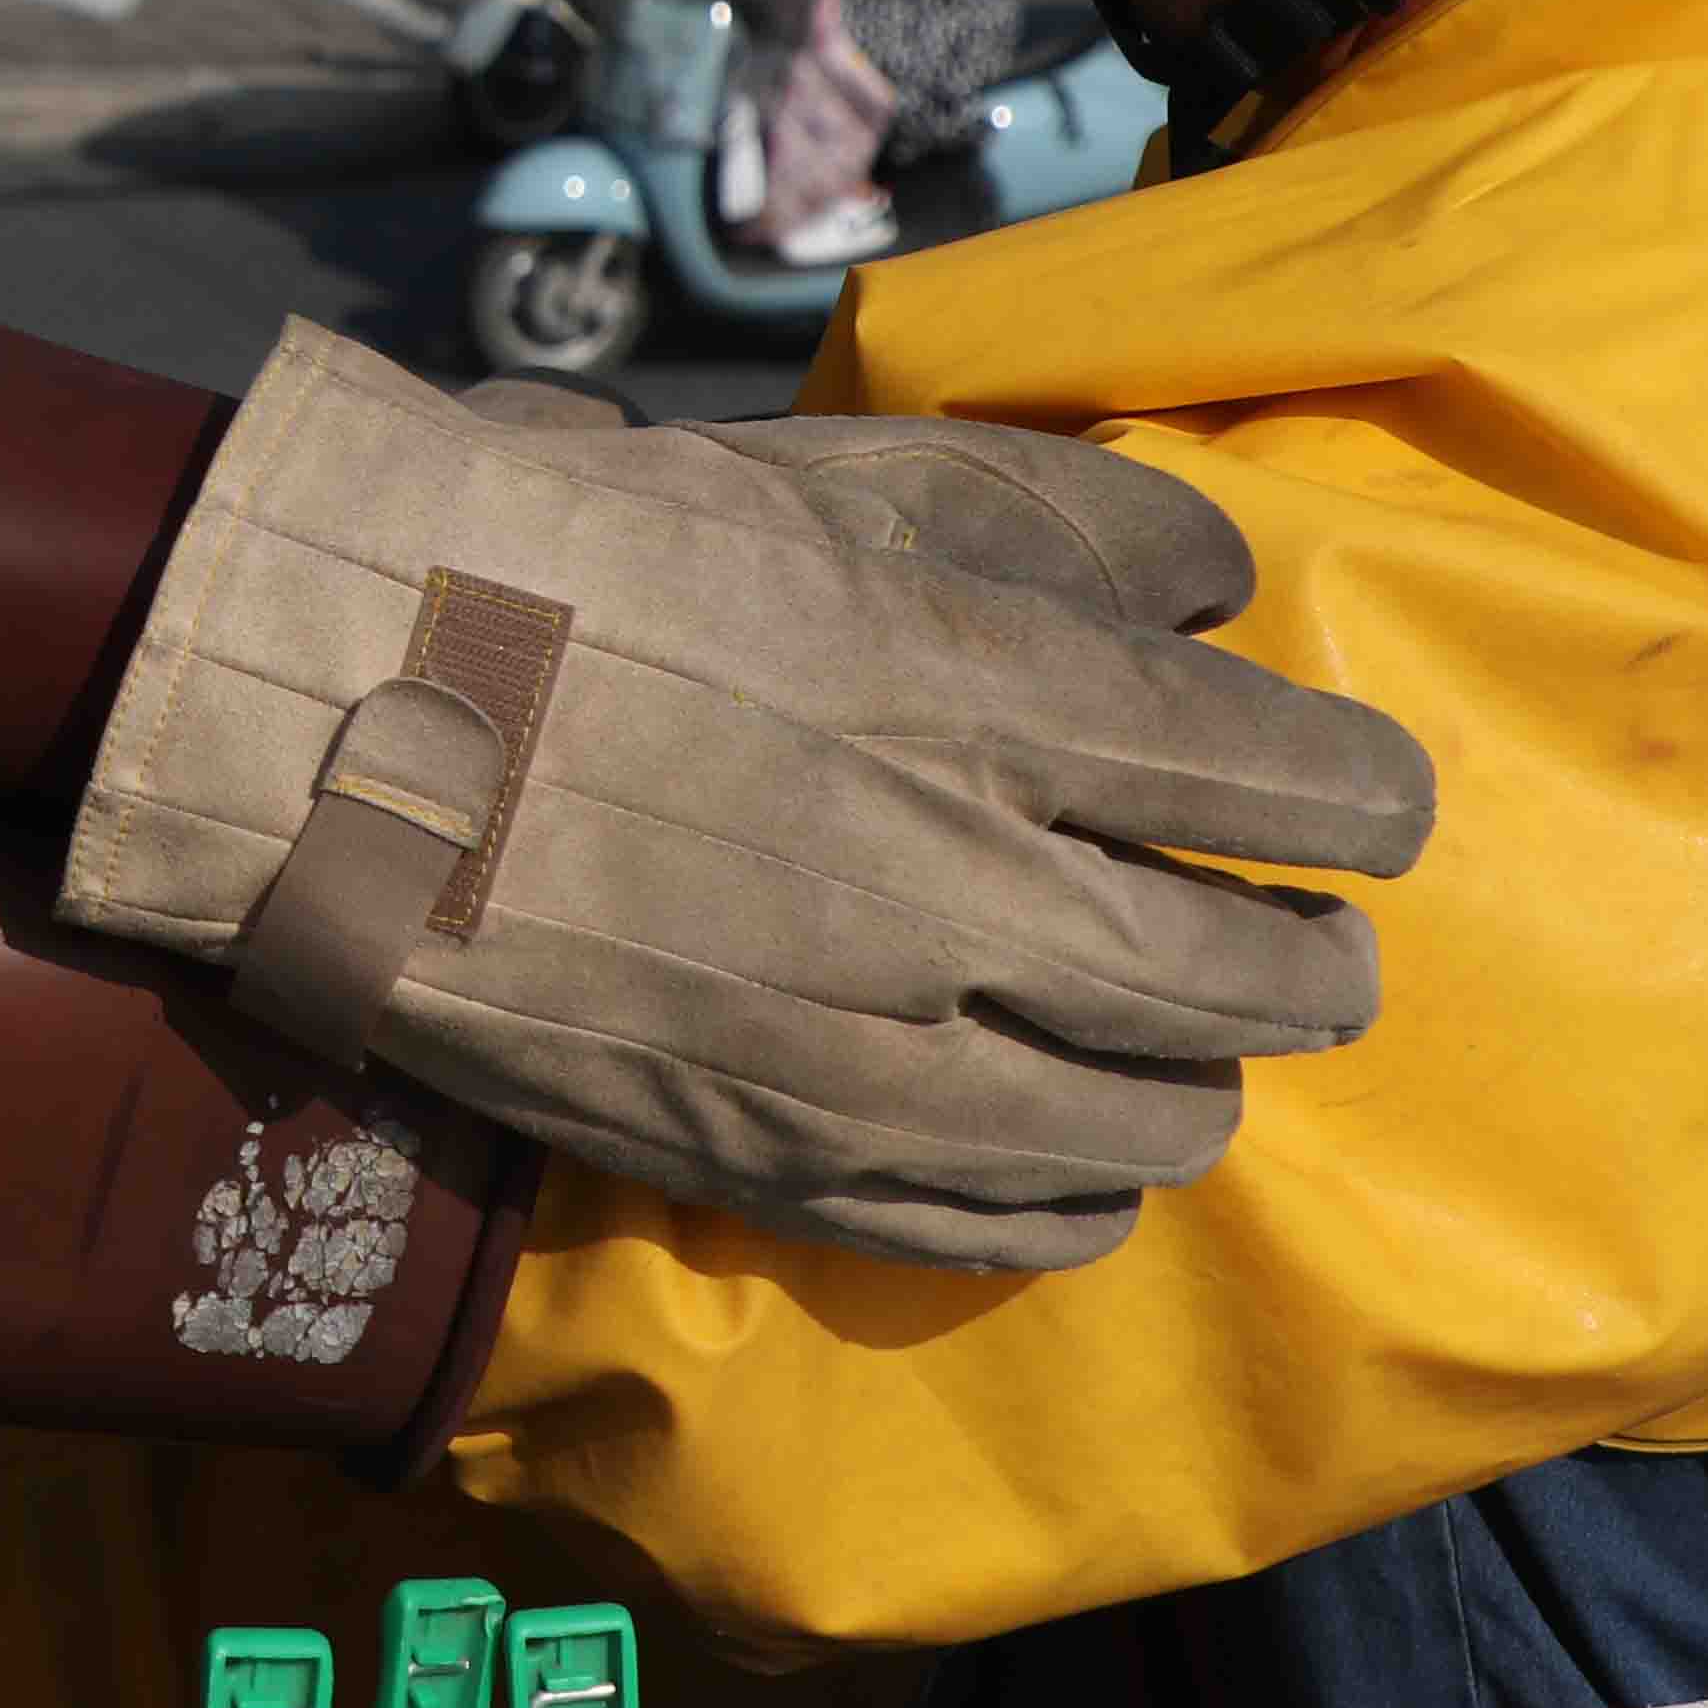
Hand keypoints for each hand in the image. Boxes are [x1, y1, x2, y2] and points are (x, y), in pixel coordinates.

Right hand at [63, 328, 1434, 1269]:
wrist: (340, 716)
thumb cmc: (586, 559)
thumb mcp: (835, 477)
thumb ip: (1059, 524)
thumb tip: (1215, 595)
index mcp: (987, 701)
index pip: (1285, 778)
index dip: (1362, 792)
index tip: (1367, 798)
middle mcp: (964, 899)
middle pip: (1254, 974)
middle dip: (1314, 954)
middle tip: (1308, 934)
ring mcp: (871, 1054)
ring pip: (1154, 1122)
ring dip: (1204, 1077)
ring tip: (1187, 1041)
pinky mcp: (777, 1159)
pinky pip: (1009, 1229)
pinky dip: (1079, 1194)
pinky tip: (1079, 1153)